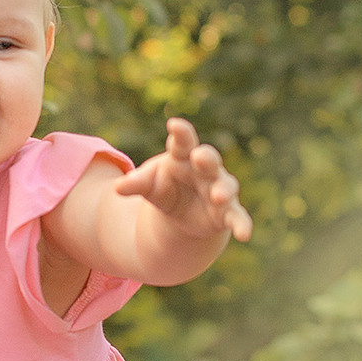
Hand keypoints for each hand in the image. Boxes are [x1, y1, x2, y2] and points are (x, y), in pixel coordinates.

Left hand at [114, 117, 252, 242]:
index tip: (174, 125)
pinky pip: (237, 217)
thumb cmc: (164, 187)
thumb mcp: (148, 185)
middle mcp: (205, 170)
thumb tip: (116, 188)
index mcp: (183, 156)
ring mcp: (218, 190)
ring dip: (224, 190)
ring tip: (218, 195)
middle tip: (200, 157)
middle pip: (209, 159)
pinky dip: (242, 224)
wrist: (181, 212)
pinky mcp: (226, 213)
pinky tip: (245, 235)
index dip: (181, 133)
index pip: (183, 141)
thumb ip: (136, 184)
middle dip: (206, 158)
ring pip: (226, 186)